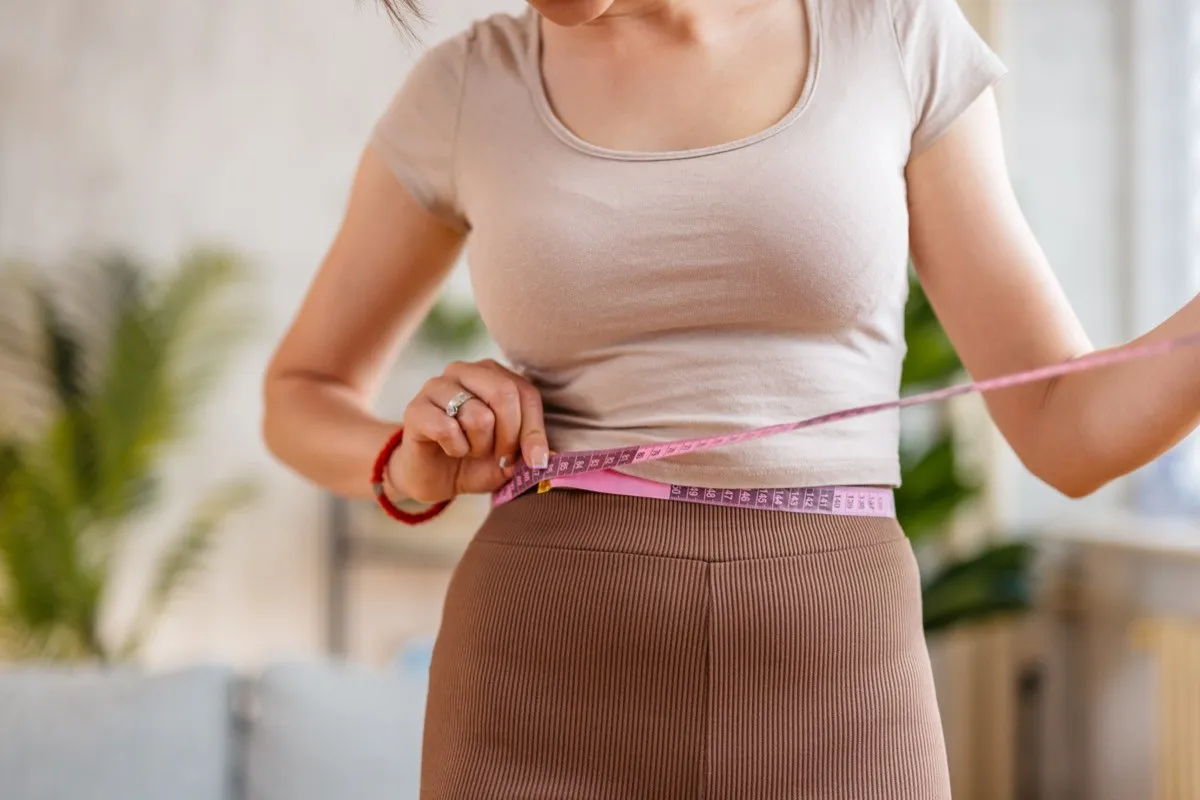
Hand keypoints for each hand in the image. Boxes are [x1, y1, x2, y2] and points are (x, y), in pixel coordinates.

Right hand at [388, 359, 549, 503]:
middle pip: (504, 394)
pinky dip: (455, 449)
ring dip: (479, 446)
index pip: (526, 393)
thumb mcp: (512, 457)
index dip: (534, 432)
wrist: (434, 477)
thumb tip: (551, 456)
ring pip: (478, 416)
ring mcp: (437, 386)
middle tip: (499, 457)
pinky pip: (447, 429)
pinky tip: (449, 450)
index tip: (534, 461)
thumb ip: (531, 449)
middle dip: (509, 438)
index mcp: (493, 374)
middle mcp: (465, 371)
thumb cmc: (476, 460)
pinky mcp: (416, 408)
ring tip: (470, 450)